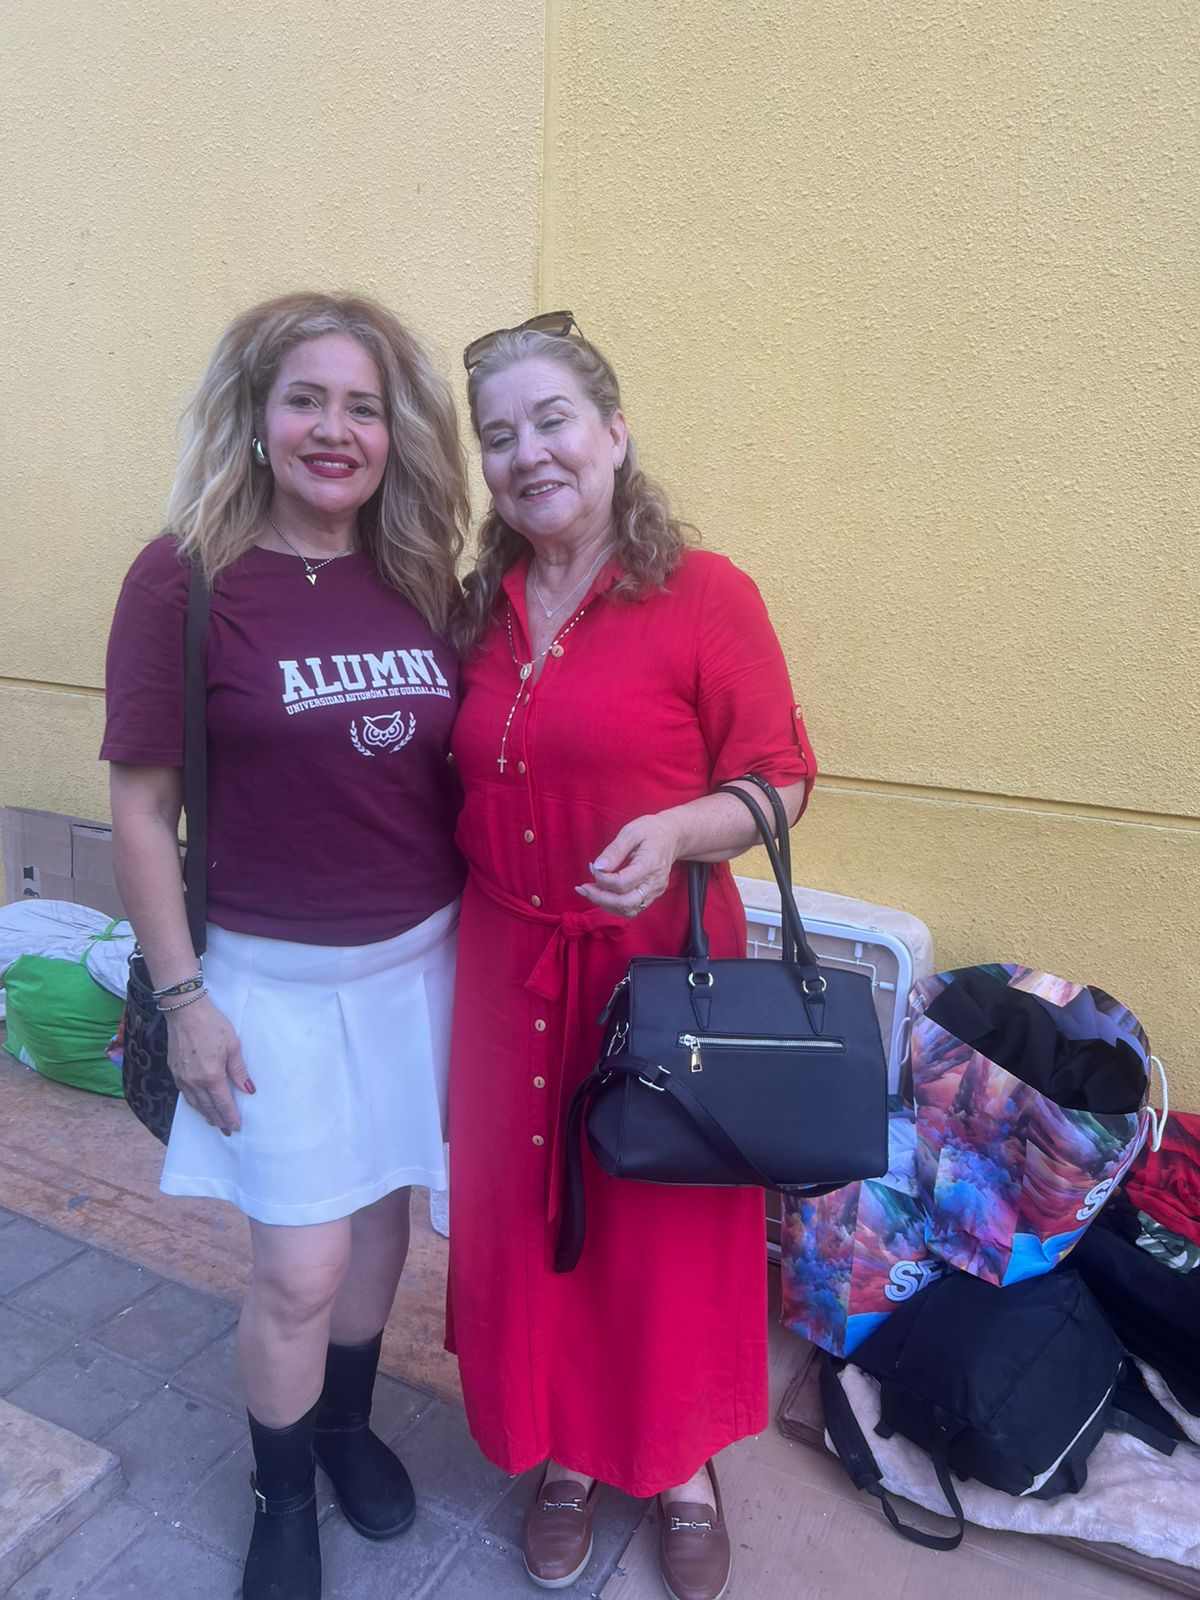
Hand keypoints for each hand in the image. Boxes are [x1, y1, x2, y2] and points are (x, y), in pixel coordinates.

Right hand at [166, 995, 253, 1135]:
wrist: (184, 1011)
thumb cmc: (212, 1025)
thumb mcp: (233, 1045)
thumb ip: (239, 1070)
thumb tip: (248, 1090)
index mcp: (211, 1076)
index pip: (223, 1104)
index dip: (230, 1117)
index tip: (236, 1127)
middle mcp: (194, 1082)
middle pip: (208, 1108)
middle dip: (218, 1120)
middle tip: (226, 1130)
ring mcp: (181, 1078)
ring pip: (195, 1103)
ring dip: (205, 1114)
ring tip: (214, 1122)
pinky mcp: (174, 1071)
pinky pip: (185, 1094)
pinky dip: (193, 1103)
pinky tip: (198, 1104)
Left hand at [576, 812, 682, 917]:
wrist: (672, 836)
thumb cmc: (650, 831)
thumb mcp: (631, 832)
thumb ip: (614, 850)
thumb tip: (598, 867)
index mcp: (650, 864)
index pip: (622, 883)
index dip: (602, 880)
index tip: (592, 867)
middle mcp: (654, 883)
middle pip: (625, 902)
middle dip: (600, 898)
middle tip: (583, 887)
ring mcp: (655, 891)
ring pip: (628, 910)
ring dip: (605, 904)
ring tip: (589, 891)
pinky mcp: (652, 896)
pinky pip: (632, 908)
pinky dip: (614, 905)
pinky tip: (602, 894)